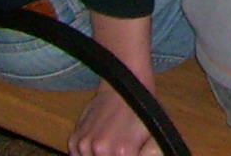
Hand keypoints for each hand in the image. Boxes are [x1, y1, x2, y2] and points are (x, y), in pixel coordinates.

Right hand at [76, 14, 158, 155]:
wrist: (124, 82)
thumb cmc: (143, 105)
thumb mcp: (156, 131)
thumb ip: (151, 153)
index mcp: (122, 151)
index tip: (132, 152)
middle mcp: (100, 150)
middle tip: (122, 149)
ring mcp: (84, 144)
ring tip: (111, 145)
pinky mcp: (74, 139)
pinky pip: (77, 155)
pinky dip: (86, 154)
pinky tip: (99, 144)